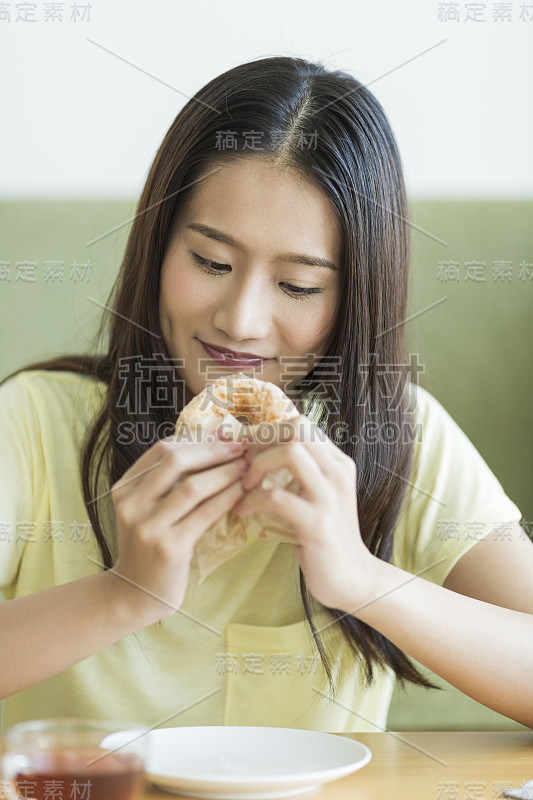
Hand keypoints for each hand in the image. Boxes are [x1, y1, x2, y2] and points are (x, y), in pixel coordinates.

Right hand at [110, 435, 249, 623]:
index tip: (224, 435)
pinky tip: (243, 491)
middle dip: (212, 450)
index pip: (162, 449)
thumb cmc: (150, 547)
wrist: (136, 594)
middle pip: (174, 461)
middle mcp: (131, 504)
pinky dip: (227, 497)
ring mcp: (148, 527)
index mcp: (125, 488)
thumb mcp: (148, 510)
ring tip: (247, 466)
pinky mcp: (169, 548)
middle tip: (241, 446)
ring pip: (191, 486)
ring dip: (224, 472)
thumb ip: (168, 482)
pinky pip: (204, 514)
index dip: (196, 438)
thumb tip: (213, 442)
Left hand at [234, 415, 375, 610]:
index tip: (248, 450)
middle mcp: (337, 472)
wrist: (351, 578)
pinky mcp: (318, 523)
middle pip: (297, 428)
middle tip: (244, 464)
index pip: (301, 423)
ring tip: (245, 486)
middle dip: (262, 441)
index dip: (267, 431)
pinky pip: (278, 496)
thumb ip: (299, 473)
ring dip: (258, 465)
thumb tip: (259, 452)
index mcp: (337, 463)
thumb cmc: (325, 537)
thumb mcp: (317, 496)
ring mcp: (330, 497)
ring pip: (290, 452)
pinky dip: (254, 500)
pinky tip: (243, 510)